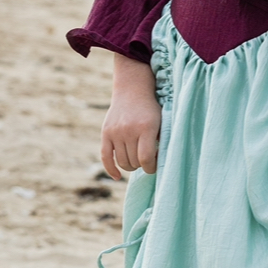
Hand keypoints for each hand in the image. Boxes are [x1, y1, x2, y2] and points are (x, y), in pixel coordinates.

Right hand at [101, 55, 160, 177]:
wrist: (132, 91)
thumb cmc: (151, 109)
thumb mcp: (161, 122)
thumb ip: (161, 141)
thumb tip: (160, 166)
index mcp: (146, 127)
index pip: (146, 158)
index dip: (151, 168)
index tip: (155, 166)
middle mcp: (129, 130)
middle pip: (133, 161)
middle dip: (142, 165)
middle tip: (147, 159)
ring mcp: (115, 132)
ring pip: (122, 162)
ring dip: (130, 166)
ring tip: (137, 160)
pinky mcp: (105, 133)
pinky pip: (105, 157)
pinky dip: (111, 169)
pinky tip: (118, 177)